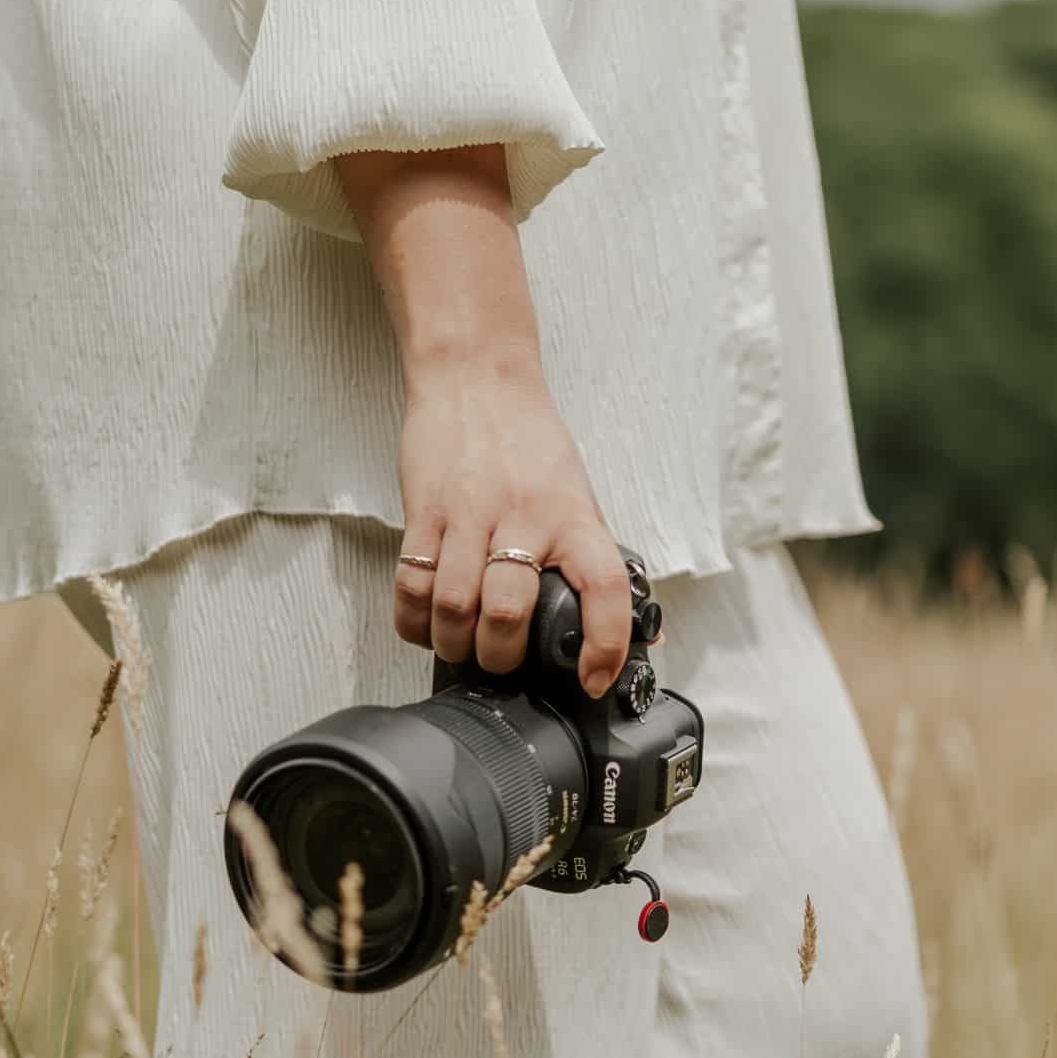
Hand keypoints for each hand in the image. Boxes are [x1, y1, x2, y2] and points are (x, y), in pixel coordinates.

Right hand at [395, 369, 631, 689]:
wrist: (476, 378)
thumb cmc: (528, 444)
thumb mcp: (578, 497)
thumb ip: (598, 562)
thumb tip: (644, 630)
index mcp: (574, 516)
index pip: (605, 586)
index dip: (605, 642)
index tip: (595, 679)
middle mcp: (524, 516)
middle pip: (508, 612)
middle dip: (500, 656)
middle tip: (499, 661)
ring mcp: (469, 514)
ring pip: (454, 605)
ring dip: (453, 643)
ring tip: (459, 646)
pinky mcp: (424, 511)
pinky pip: (412, 582)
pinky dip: (414, 619)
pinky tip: (424, 624)